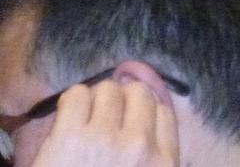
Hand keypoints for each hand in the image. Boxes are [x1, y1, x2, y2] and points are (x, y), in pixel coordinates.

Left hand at [30, 79, 178, 166]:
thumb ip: (155, 157)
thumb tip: (146, 120)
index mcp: (163, 164)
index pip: (164, 111)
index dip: (145, 110)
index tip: (129, 118)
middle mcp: (141, 146)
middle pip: (139, 93)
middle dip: (123, 101)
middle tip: (104, 118)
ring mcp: (106, 138)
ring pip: (108, 90)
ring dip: (95, 101)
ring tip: (83, 119)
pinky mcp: (70, 137)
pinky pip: (76, 94)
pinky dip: (71, 101)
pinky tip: (67, 119)